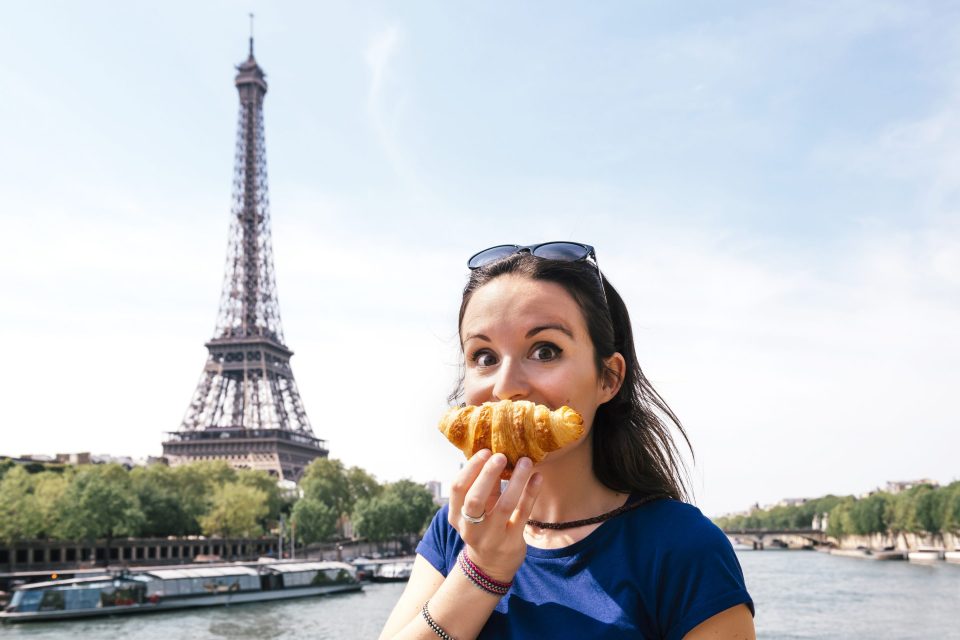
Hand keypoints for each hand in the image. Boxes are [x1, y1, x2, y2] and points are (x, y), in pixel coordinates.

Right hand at [448, 449, 542, 582]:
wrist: (491, 567)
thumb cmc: (483, 527)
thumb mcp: (476, 509)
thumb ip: (483, 486)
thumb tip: (494, 454)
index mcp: (456, 516)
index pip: (457, 489)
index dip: (471, 468)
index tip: (486, 451)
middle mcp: (470, 528)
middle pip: (474, 499)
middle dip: (488, 474)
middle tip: (501, 455)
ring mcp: (492, 537)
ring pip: (504, 505)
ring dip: (516, 481)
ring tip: (525, 461)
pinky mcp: (512, 541)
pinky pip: (523, 514)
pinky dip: (530, 493)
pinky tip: (537, 477)